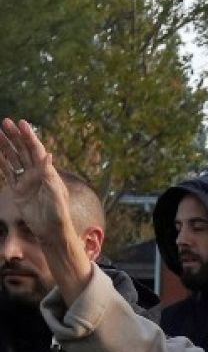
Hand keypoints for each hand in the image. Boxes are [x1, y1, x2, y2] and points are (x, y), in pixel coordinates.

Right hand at [0, 118, 74, 248]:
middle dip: (15, 136)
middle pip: (23, 150)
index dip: (29, 136)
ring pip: (13, 159)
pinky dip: (1, 163)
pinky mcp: (18, 190)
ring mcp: (26, 181)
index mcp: (47, 171)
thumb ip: (49, 174)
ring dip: (5, 146)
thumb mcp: (55, 193)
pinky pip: (7, 173)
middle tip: (5, 122)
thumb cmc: (57, 212)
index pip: (36, 150)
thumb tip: (48, 154)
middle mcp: (36, 173)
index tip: (22, 123)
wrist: (50, 230)